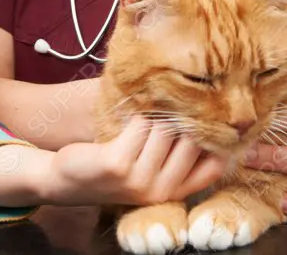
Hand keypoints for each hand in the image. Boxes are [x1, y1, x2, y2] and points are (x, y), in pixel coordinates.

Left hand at [44, 116, 226, 205]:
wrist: (68, 178)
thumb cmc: (115, 165)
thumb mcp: (150, 167)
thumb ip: (177, 152)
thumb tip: (206, 112)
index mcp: (174, 191)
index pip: (214, 167)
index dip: (218, 140)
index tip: (213, 114)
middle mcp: (161, 190)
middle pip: (191, 141)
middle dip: (182, 116)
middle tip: (175, 96)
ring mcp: (140, 180)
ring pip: (165, 129)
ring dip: (156, 111)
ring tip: (149, 103)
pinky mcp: (118, 164)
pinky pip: (140, 125)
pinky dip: (136, 112)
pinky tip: (131, 108)